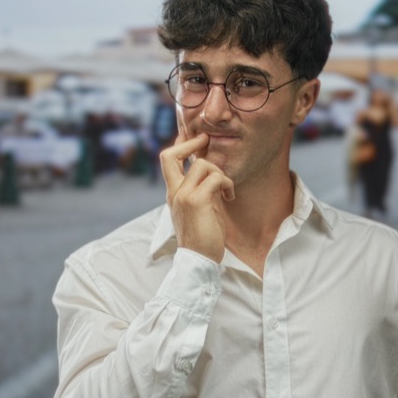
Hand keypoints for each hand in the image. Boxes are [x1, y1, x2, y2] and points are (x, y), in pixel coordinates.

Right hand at [159, 131, 234, 262]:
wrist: (198, 261)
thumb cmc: (202, 238)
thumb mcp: (199, 209)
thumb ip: (201, 190)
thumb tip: (211, 174)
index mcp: (172, 194)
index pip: (167, 160)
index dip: (180, 144)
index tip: (194, 136)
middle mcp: (174, 193)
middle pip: (170, 155)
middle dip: (190, 143)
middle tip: (206, 140)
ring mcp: (183, 196)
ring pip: (202, 164)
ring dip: (220, 172)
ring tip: (226, 189)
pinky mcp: (197, 201)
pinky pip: (216, 178)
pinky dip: (227, 184)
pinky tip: (229, 196)